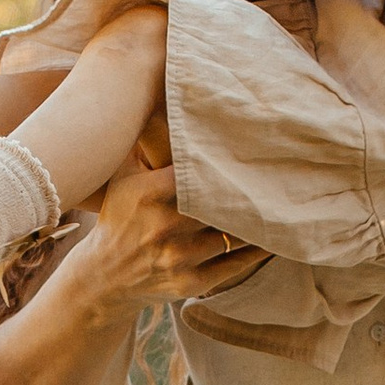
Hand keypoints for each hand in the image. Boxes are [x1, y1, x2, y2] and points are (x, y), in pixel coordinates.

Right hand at [68, 153, 265, 312]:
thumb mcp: (121, 177)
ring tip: (281, 205)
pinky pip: (231, 265)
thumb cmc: (119, 217)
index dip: (223, 165)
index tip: (248, 152)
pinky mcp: (188, 284)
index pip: (193, 173)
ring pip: (230, 235)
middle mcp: (160, 227)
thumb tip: (163, 100)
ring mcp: (175, 258)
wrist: (103, 276)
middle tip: (278, 176)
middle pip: (217, 204)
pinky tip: (272, 238)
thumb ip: (141, 141)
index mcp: (145, 195)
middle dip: (245, 192)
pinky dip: (255, 253)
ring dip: (256, 222)